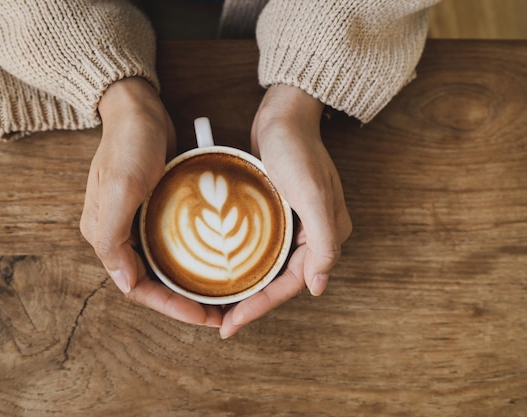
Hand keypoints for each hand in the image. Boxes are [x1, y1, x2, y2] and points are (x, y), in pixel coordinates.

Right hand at [80, 77, 221, 327]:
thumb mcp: (121, 188)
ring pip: (165, 266)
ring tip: (222, 295)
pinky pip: (173, 243)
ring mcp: (137, 222)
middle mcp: (119, 234)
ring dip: (190, 283)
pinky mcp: (154, 208)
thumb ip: (114, 238)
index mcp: (105, 235)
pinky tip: (217, 261)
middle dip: (184, 301)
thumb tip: (125, 283)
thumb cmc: (129, 145)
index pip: (137, 287)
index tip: (203, 316)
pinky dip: (193, 257)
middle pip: (153, 282)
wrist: (137, 108)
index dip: (170, 307)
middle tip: (220, 313)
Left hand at [220, 84, 351, 337]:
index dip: (261, 308)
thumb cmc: (298, 150)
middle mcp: (311, 234)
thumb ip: (323, 242)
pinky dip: (245, 262)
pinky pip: (261, 247)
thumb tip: (319, 288)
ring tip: (219, 304)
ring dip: (247, 286)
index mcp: (325, 236)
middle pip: (278, 280)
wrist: (285, 113)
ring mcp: (294, 223)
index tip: (231, 325)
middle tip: (221, 323)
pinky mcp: (277, 211)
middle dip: (252, 304)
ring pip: (269, 267)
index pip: (291, 285)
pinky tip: (223, 269)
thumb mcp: (313, 194)